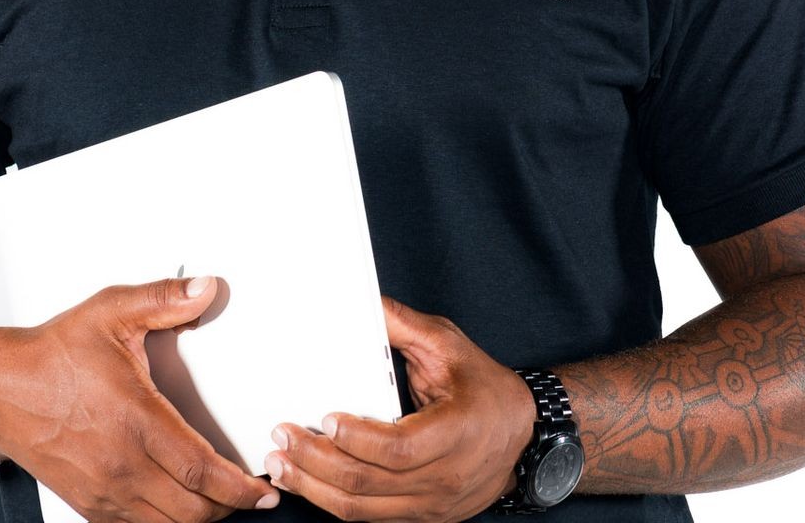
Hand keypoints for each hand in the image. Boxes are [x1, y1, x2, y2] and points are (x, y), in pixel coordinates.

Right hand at [0, 276, 277, 522]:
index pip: (201, 470)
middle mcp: (121, 465)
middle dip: (230, 507)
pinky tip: (180, 506)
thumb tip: (205, 289)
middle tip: (253, 494)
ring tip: (223, 501)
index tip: (265, 488)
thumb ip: (162, 300)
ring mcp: (103, 491)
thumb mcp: (110, 312)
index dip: (240, 487)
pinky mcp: (88, 505)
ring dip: (200, 519)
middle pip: (192, 510)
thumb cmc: (53, 355)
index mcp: (135, 420)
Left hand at [263, 295, 536, 522]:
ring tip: (280, 465)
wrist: (525, 436)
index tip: (324, 417)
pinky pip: (369, 517)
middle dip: (316, 461)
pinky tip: (306, 482)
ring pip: (362, 510)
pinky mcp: (421, 516)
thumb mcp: (450, 345)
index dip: (356, 438)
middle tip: (282, 436)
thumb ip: (403, 325)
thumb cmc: (487, 388)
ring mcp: (432, 504)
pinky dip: (332, 501)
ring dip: (314, 489)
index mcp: (458, 432)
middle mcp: (446, 477)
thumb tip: (362, 304)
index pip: (399, 449)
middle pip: (369, 483)